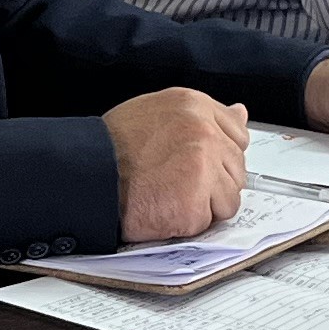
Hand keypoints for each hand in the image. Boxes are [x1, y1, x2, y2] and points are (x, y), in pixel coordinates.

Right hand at [105, 87, 249, 241]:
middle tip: (176, 180)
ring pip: (229, 198)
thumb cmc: (113, 147)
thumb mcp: (158, 111)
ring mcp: (202, 168)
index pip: (238, 134)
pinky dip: (188, 222)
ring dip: (204, 204)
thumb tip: (240, 113)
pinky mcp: (194, 202)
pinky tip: (164, 206)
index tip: (204, 163)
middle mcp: (203, 133)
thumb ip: (204, 115)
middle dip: (213, 181)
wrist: (88, 175)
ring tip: (170, 193)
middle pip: (236, 168)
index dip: (220, 155)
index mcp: (195, 107)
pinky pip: (209, 220)